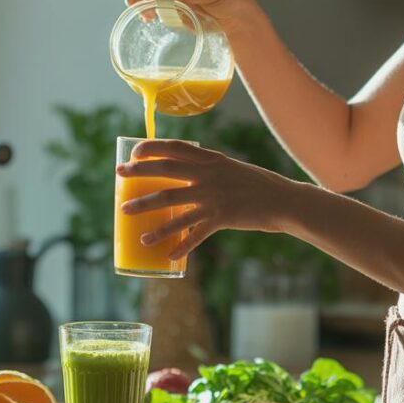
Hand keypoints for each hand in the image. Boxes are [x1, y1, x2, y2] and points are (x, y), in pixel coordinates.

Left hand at [116, 140, 296, 259]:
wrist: (285, 201)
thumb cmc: (258, 185)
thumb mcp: (232, 169)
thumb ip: (209, 170)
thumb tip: (185, 176)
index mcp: (211, 159)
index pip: (175, 147)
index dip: (152, 147)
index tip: (134, 152)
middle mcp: (209, 175)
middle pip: (165, 173)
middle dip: (138, 175)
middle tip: (118, 178)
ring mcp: (214, 197)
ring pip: (171, 205)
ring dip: (147, 212)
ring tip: (128, 219)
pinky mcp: (222, 218)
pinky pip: (194, 234)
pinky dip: (180, 245)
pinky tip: (168, 254)